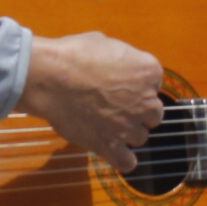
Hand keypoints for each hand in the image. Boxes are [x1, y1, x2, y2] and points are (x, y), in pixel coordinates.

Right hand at [20, 32, 164, 172]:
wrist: (51, 77)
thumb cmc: (74, 56)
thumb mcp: (105, 43)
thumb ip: (120, 59)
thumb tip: (114, 65)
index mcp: (149, 72)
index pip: (154, 84)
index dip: (136, 86)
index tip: (120, 85)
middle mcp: (146, 101)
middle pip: (153, 114)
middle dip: (137, 111)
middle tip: (114, 106)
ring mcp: (129, 126)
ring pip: (139, 137)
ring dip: (126, 133)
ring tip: (105, 124)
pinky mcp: (110, 145)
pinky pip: (126, 162)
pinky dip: (122, 159)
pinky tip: (112, 151)